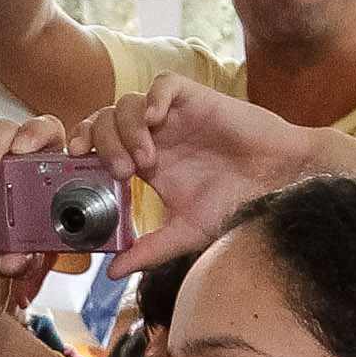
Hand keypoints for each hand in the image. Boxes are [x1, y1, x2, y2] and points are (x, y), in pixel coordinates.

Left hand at [72, 76, 342, 273]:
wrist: (280, 183)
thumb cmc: (236, 204)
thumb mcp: (186, 232)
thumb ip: (149, 250)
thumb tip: (111, 272)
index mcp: (144, 162)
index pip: (97, 144)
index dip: (81, 149)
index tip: (75, 170)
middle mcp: (153, 135)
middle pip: (105, 119)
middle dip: (101, 141)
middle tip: (120, 172)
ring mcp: (173, 116)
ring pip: (128, 103)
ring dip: (127, 129)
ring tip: (146, 160)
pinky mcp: (196, 99)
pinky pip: (163, 84)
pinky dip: (153, 98)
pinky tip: (156, 121)